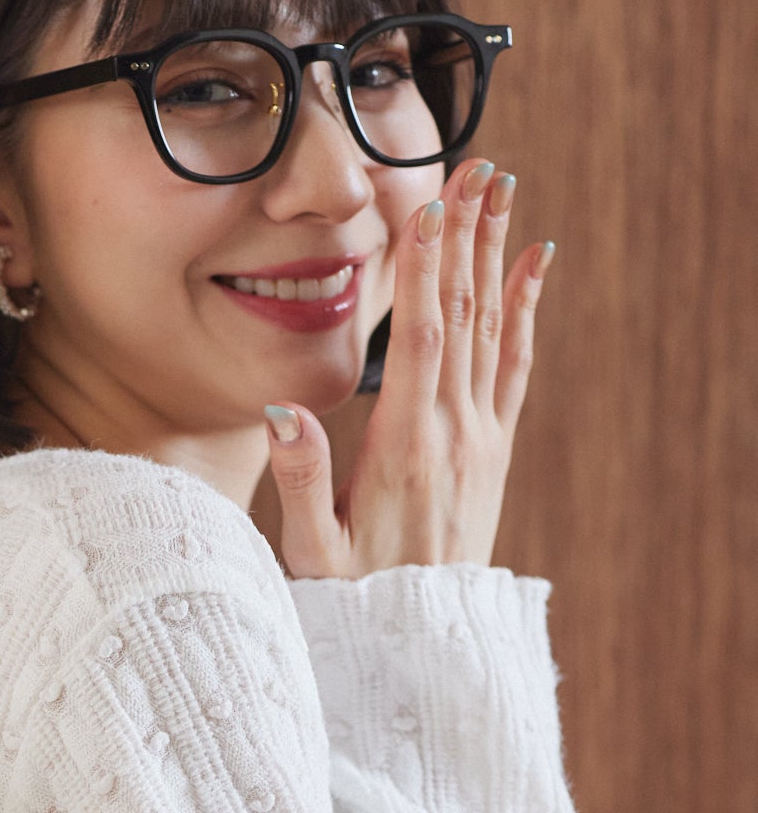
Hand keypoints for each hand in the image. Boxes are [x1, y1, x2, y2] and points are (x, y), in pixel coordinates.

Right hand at [265, 157, 552, 578]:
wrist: (420, 646)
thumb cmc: (354, 601)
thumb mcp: (310, 552)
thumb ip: (297, 481)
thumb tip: (279, 412)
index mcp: (405, 449)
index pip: (423, 338)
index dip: (428, 268)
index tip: (429, 204)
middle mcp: (454, 435)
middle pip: (465, 316)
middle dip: (468, 237)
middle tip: (477, 167)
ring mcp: (480, 441)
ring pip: (492, 329)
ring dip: (497, 254)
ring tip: (501, 190)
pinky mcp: (492, 451)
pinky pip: (513, 366)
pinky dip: (525, 309)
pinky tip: (534, 265)